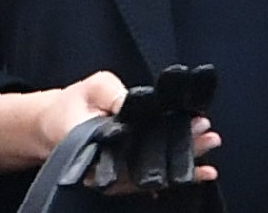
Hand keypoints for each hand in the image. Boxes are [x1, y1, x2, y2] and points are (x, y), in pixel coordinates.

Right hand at [0, 72, 219, 180]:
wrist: (56, 126)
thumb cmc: (76, 104)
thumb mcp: (93, 88)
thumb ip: (113, 95)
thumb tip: (138, 103)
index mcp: (98, 144)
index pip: (137, 144)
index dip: (166, 136)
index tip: (190, 124)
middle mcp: (110, 168)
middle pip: (152, 162)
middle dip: (183, 148)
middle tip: (209, 133)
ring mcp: (118, 178)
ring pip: (157, 173)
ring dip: (187, 160)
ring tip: (211, 143)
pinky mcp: (126, 179)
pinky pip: (156, 180)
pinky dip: (181, 176)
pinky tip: (204, 172)